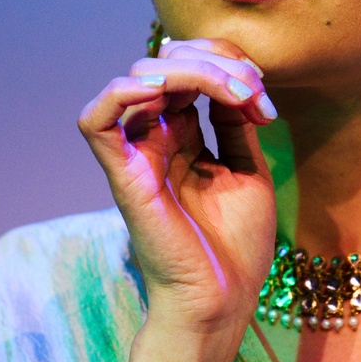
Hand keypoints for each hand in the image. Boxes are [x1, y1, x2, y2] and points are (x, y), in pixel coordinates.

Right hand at [77, 37, 278, 341]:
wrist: (223, 300)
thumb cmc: (236, 246)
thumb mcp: (247, 169)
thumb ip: (235, 121)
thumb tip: (235, 76)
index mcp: (184, 136)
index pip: (190, 68)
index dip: (228, 63)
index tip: (265, 99)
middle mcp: (156, 138)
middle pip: (168, 63)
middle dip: (218, 62)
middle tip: (255, 94)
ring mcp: (137, 154)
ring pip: (141, 76)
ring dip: (194, 70)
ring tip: (235, 93)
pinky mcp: (123, 175)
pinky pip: (96, 119)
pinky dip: (123, 90)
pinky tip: (164, 90)